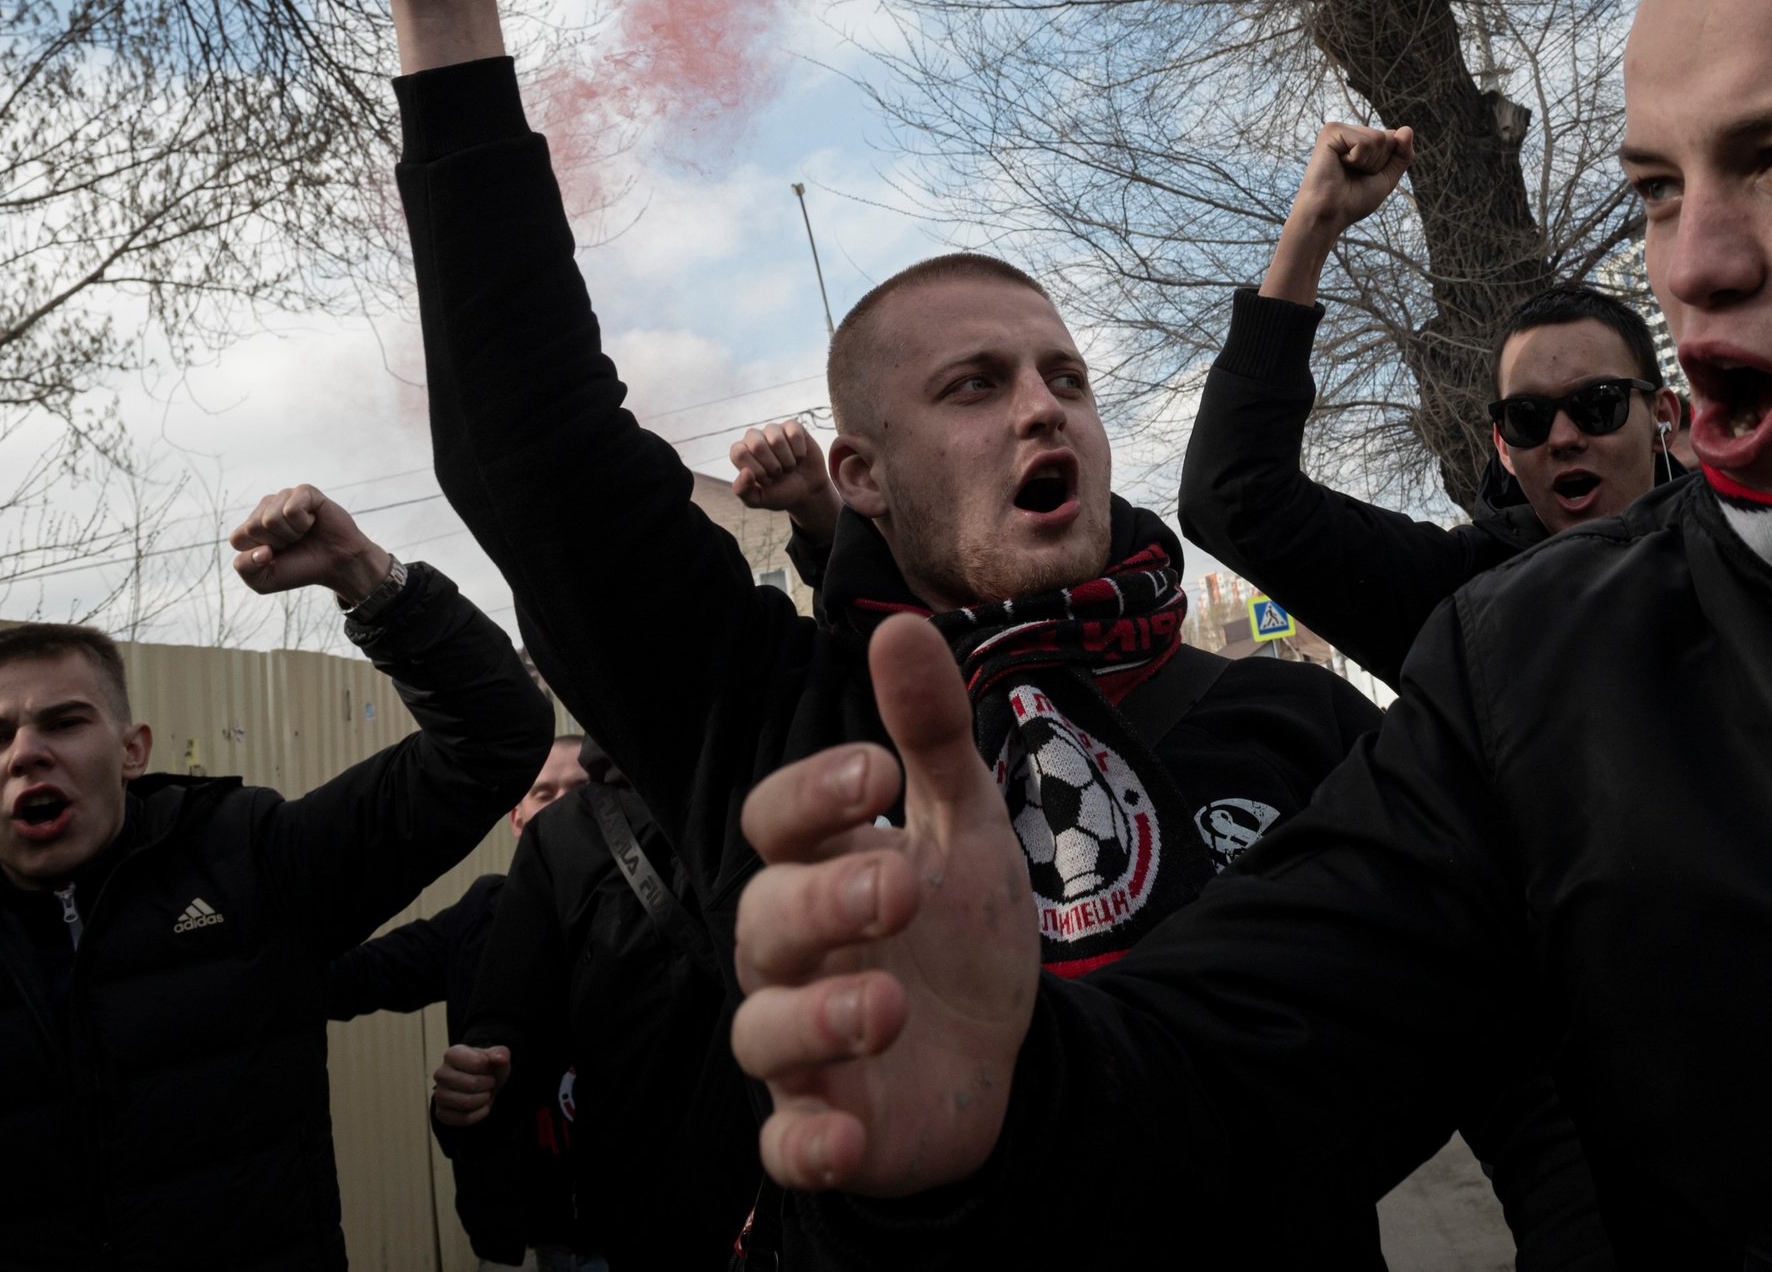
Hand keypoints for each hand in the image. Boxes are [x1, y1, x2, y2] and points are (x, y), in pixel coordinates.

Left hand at [229, 485, 393, 603]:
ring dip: (292, 534)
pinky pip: (292, 508)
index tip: (277, 555)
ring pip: (271, 518)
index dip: (259, 553)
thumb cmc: (300, 568)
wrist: (336, 564)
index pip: (238, 538)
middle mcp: (265, 509)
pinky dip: (303, 522)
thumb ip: (245, 569)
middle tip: (293, 543)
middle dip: (276, 543)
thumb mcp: (265, 581)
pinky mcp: (305, 492)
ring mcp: (284, 497)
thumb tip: (260, 549)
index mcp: (250, 528)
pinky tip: (312, 522)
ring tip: (303, 533)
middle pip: (253, 527)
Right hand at [432, 1044, 510, 1126]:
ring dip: (484, 1099)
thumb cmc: (487, 1068)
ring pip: (466, 1103)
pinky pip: (464, 1119)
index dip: (489, 1068)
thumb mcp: (496, 1057)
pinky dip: (479, 1114)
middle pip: (472, 1084)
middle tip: (489, 1083)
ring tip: (485, 1094)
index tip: (489, 1069)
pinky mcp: (441, 1113)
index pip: (477, 1063)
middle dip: (488, 1085)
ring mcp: (438, 1095)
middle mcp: (441, 1074)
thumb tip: (501, 1058)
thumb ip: (501, 1053)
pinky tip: (482, 1106)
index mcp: (452, 1054)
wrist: (481, 1085)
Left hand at [731, 420, 841, 543]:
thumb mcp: (757, 499)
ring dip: (787, 460)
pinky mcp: (792, 427)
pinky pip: (794, 433)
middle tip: (779, 474)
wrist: (805, 492)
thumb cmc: (778, 493)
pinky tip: (799, 457)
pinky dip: (800, 452)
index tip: (767, 480)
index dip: (756, 470)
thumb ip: (743, 490)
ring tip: (789, 467)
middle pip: (757, 445)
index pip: (739, 453)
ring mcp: (773, 430)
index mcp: (740, 453)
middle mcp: (754, 438)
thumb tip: (745, 472)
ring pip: (777, 439)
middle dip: (773, 466)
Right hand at [731, 617, 1038, 1194]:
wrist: (1009, 1058)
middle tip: (902, 886)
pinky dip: (805, 1147)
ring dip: (817, 1019)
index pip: (776, 824)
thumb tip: (899, 624)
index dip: (812, 796)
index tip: (878, 773)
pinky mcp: (828, 1132)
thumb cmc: (961, 936)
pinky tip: (841, 1136)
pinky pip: (787, 1147)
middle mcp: (794, 957)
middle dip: (824, 901)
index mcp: (821, 871)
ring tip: (889, 1005)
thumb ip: (933, 735)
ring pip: (762, 1034)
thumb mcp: (967, 827)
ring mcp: (804, 1050)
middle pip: (764, 922)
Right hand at [1260, 122, 1413, 304]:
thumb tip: (1407, 129)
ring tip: (1346, 171)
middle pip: (1389, 138)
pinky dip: (1358, 159)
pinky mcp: (1331, 131)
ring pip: (1379, 139)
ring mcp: (1341, 130)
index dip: (1387, 164)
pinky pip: (1364, 141)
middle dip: (1379, 163)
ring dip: (1368, 163)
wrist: (1328, 214)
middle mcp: (1352, 132)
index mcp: (1362, 140)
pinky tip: (1340, 164)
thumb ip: (1402, 155)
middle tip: (1355, 175)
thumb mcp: (1386, 178)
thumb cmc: (1352, 200)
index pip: (1395, 140)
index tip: (1366, 177)